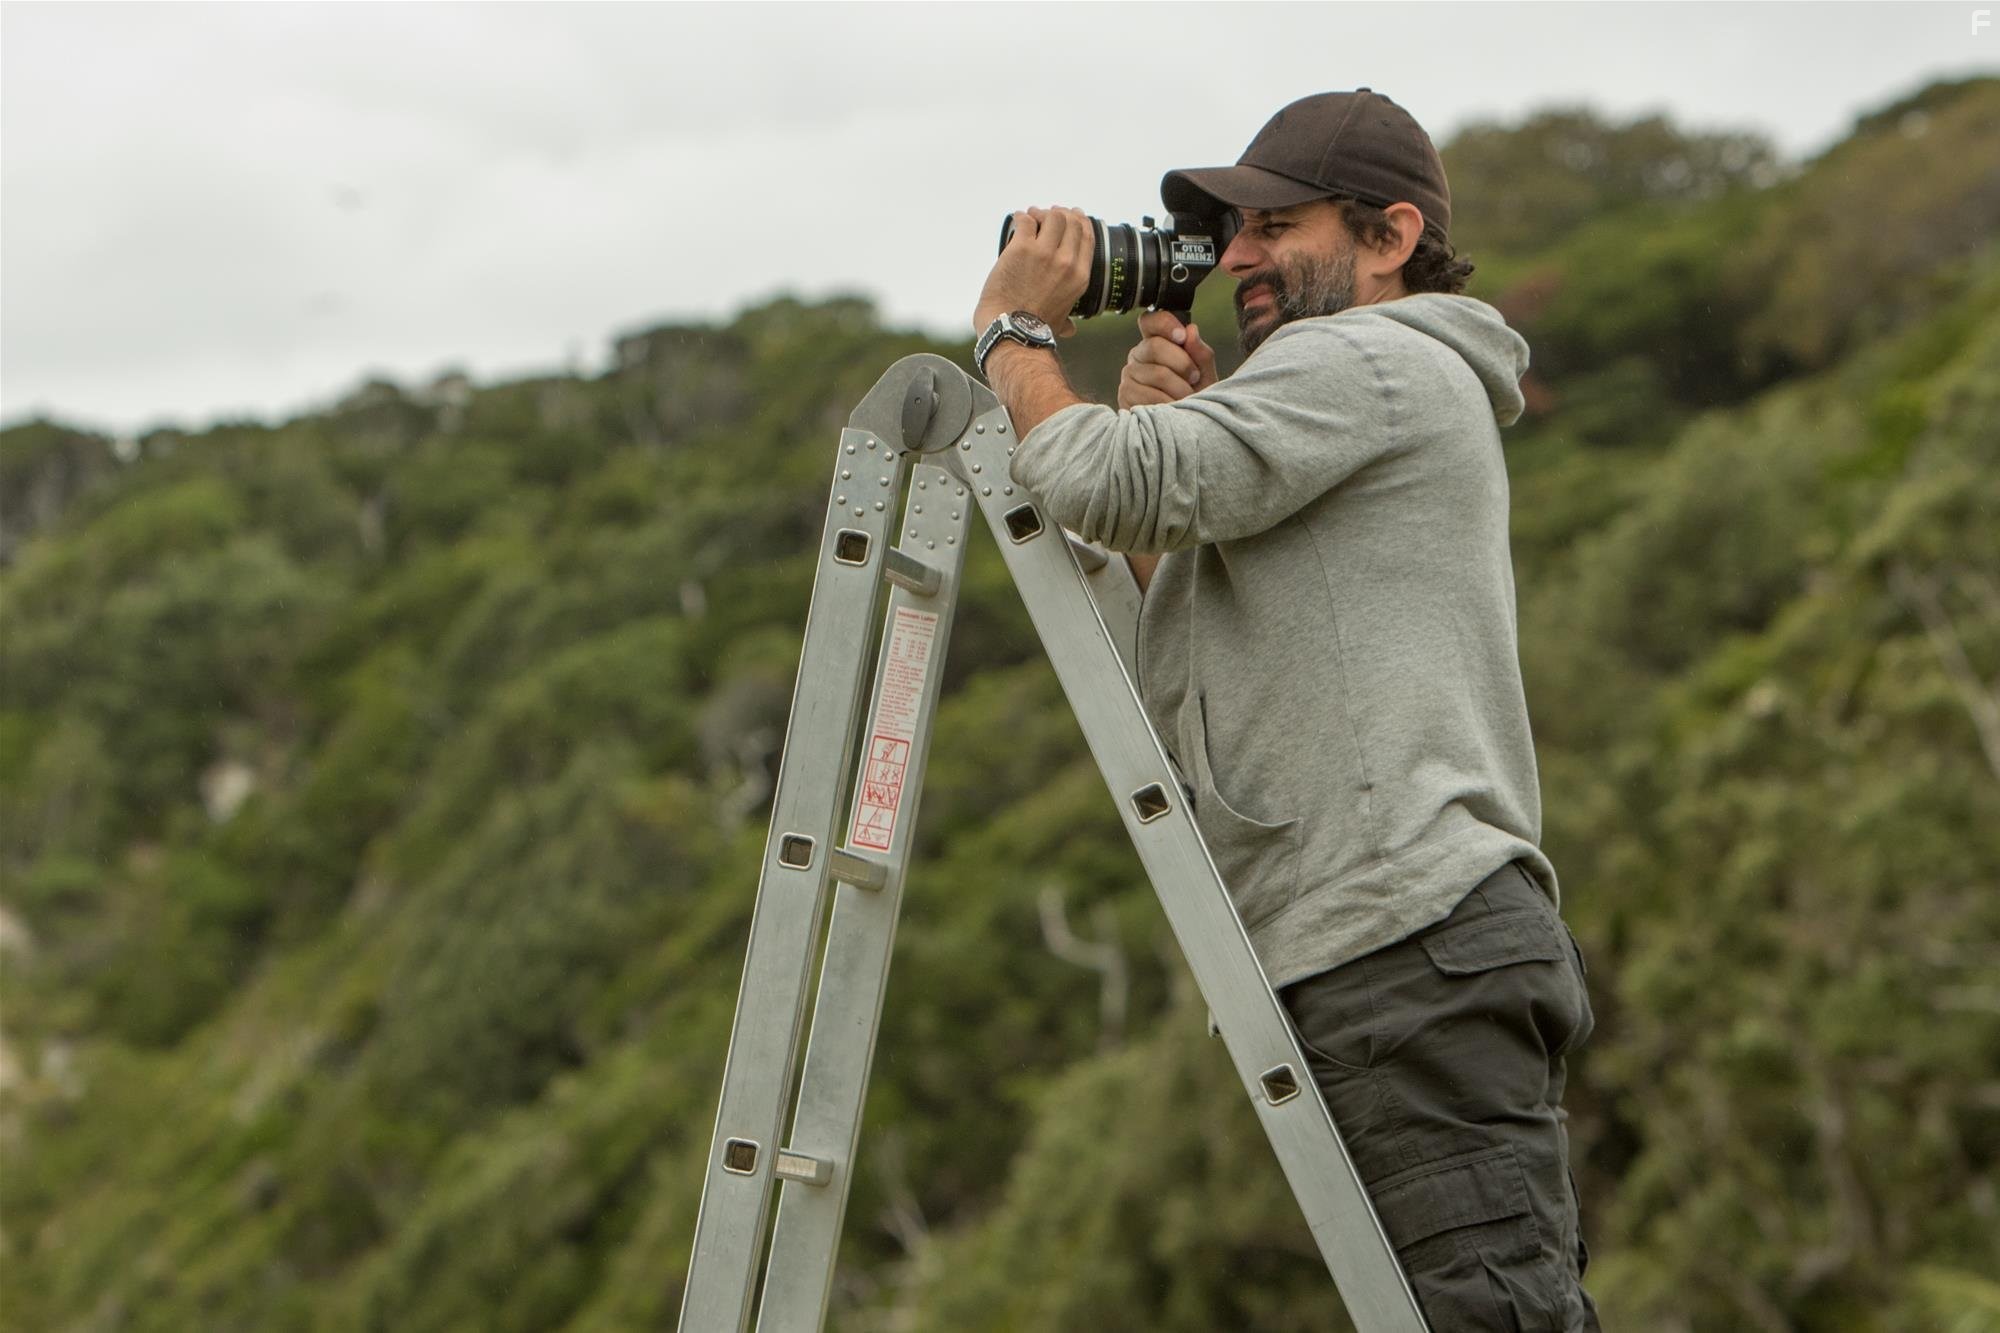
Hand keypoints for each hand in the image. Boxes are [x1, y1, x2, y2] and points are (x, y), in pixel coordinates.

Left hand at [973, 206, 1092, 336]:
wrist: (1011, 331)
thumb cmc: (1033, 329)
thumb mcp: (1060, 321)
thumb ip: (1066, 321)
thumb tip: (1069, 329)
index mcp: (1080, 276)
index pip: (1087, 236)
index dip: (1080, 220)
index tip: (1072, 214)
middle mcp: (1067, 262)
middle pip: (1071, 221)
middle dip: (1060, 213)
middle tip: (1046, 215)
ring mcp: (1045, 254)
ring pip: (1052, 216)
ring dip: (1041, 213)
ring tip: (1031, 216)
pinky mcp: (1021, 249)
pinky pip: (1025, 220)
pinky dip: (1021, 217)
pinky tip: (1017, 220)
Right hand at [1117, 308, 1218, 408]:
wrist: (1186, 428)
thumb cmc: (1195, 397)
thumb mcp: (1205, 374)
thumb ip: (1200, 353)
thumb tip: (1191, 330)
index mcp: (1155, 342)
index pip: (1150, 321)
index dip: (1165, 324)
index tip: (1182, 336)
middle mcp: (1138, 355)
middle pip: (1155, 346)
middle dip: (1182, 363)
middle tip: (1195, 378)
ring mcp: (1128, 375)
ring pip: (1156, 373)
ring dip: (1180, 388)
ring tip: (1187, 398)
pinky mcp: (1125, 396)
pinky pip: (1149, 394)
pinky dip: (1168, 403)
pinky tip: (1173, 408)